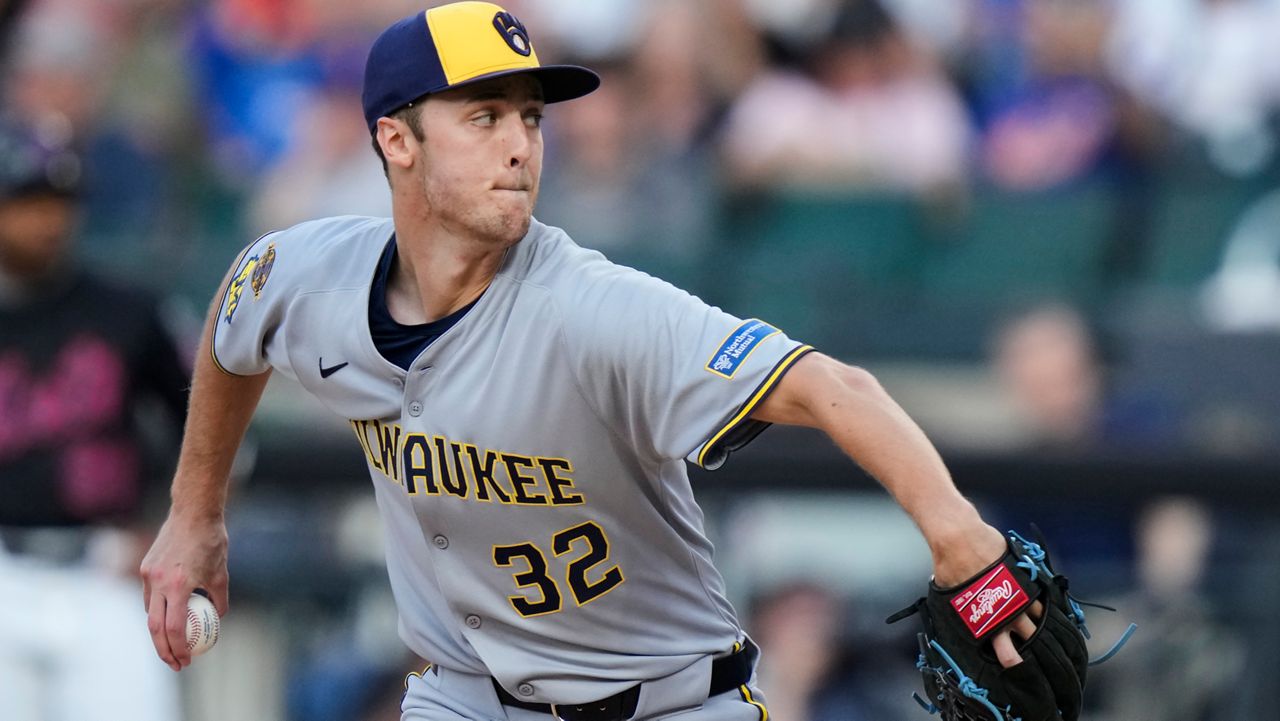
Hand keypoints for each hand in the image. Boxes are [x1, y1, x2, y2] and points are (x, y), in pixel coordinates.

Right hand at [139, 511, 228, 670]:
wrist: (192, 513)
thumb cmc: (212, 542)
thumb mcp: (222, 574)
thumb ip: (218, 599)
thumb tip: (217, 619)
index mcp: (178, 585)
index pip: (174, 628)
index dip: (179, 648)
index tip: (187, 660)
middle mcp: (158, 582)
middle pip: (155, 628)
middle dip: (164, 650)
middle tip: (176, 663)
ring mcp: (148, 574)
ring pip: (150, 612)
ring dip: (159, 632)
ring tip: (172, 645)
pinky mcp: (145, 567)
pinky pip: (149, 596)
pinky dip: (158, 610)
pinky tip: (169, 617)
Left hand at [929, 521, 1037, 668]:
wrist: (960, 538)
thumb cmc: (949, 566)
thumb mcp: (947, 595)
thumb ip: (957, 607)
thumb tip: (954, 606)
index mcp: (986, 623)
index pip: (1004, 651)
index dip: (1011, 660)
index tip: (1013, 663)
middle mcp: (1006, 613)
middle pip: (1029, 640)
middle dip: (1033, 649)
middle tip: (1037, 656)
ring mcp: (1018, 596)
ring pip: (1038, 620)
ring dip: (1039, 625)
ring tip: (1040, 631)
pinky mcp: (1025, 579)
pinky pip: (1039, 598)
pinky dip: (1041, 604)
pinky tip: (1043, 608)